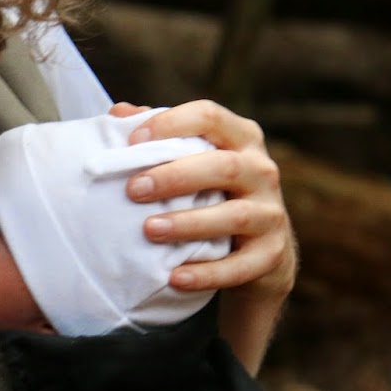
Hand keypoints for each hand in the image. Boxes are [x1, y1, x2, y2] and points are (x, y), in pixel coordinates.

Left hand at [111, 100, 296, 300]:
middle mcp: (263, 170)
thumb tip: (118, 112)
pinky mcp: (272, 254)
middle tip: (133, 189)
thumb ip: (162, 136)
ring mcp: (271, 213)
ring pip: (235, 216)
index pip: (210, 116)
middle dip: (176, 177)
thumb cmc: (214, 193)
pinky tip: (175, 277)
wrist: (260, 252)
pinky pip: (240, 266)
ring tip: (149, 230)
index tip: (132, 141)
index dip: (172, 123)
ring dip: (189, 223)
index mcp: (242, 137)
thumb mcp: (195, 160)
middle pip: (224, 166)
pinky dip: (207, 274)